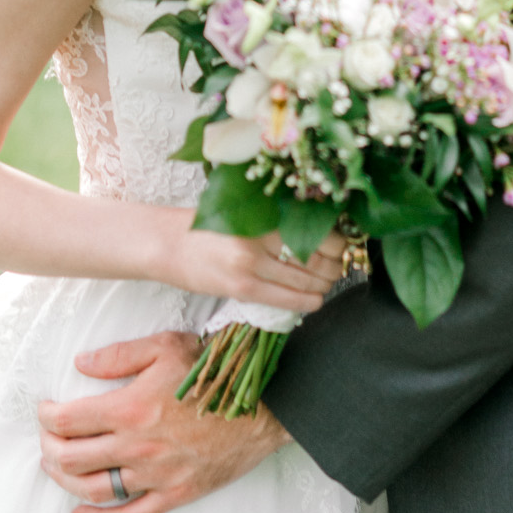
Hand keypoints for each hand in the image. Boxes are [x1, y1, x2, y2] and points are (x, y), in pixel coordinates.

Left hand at [38, 330, 289, 512]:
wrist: (265, 404)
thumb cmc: (217, 370)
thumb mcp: (167, 346)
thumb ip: (119, 355)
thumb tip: (80, 363)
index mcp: (131, 407)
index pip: (68, 420)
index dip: (46, 416)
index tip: (45, 410)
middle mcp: (137, 446)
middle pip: (71, 458)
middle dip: (49, 448)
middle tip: (47, 437)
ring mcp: (155, 474)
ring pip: (92, 489)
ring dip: (65, 481)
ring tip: (55, 468)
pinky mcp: (174, 494)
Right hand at [163, 223, 344, 309]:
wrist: (169, 243)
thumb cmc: (210, 224)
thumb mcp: (247, 211)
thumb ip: (279, 218)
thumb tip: (321, 226)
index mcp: (264, 215)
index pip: (317, 232)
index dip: (339, 243)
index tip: (343, 245)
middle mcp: (260, 239)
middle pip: (316, 258)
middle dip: (335, 266)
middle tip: (339, 266)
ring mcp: (251, 265)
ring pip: (305, 280)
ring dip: (323, 284)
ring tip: (326, 282)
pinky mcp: (242, 288)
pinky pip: (287, 299)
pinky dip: (308, 301)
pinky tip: (315, 300)